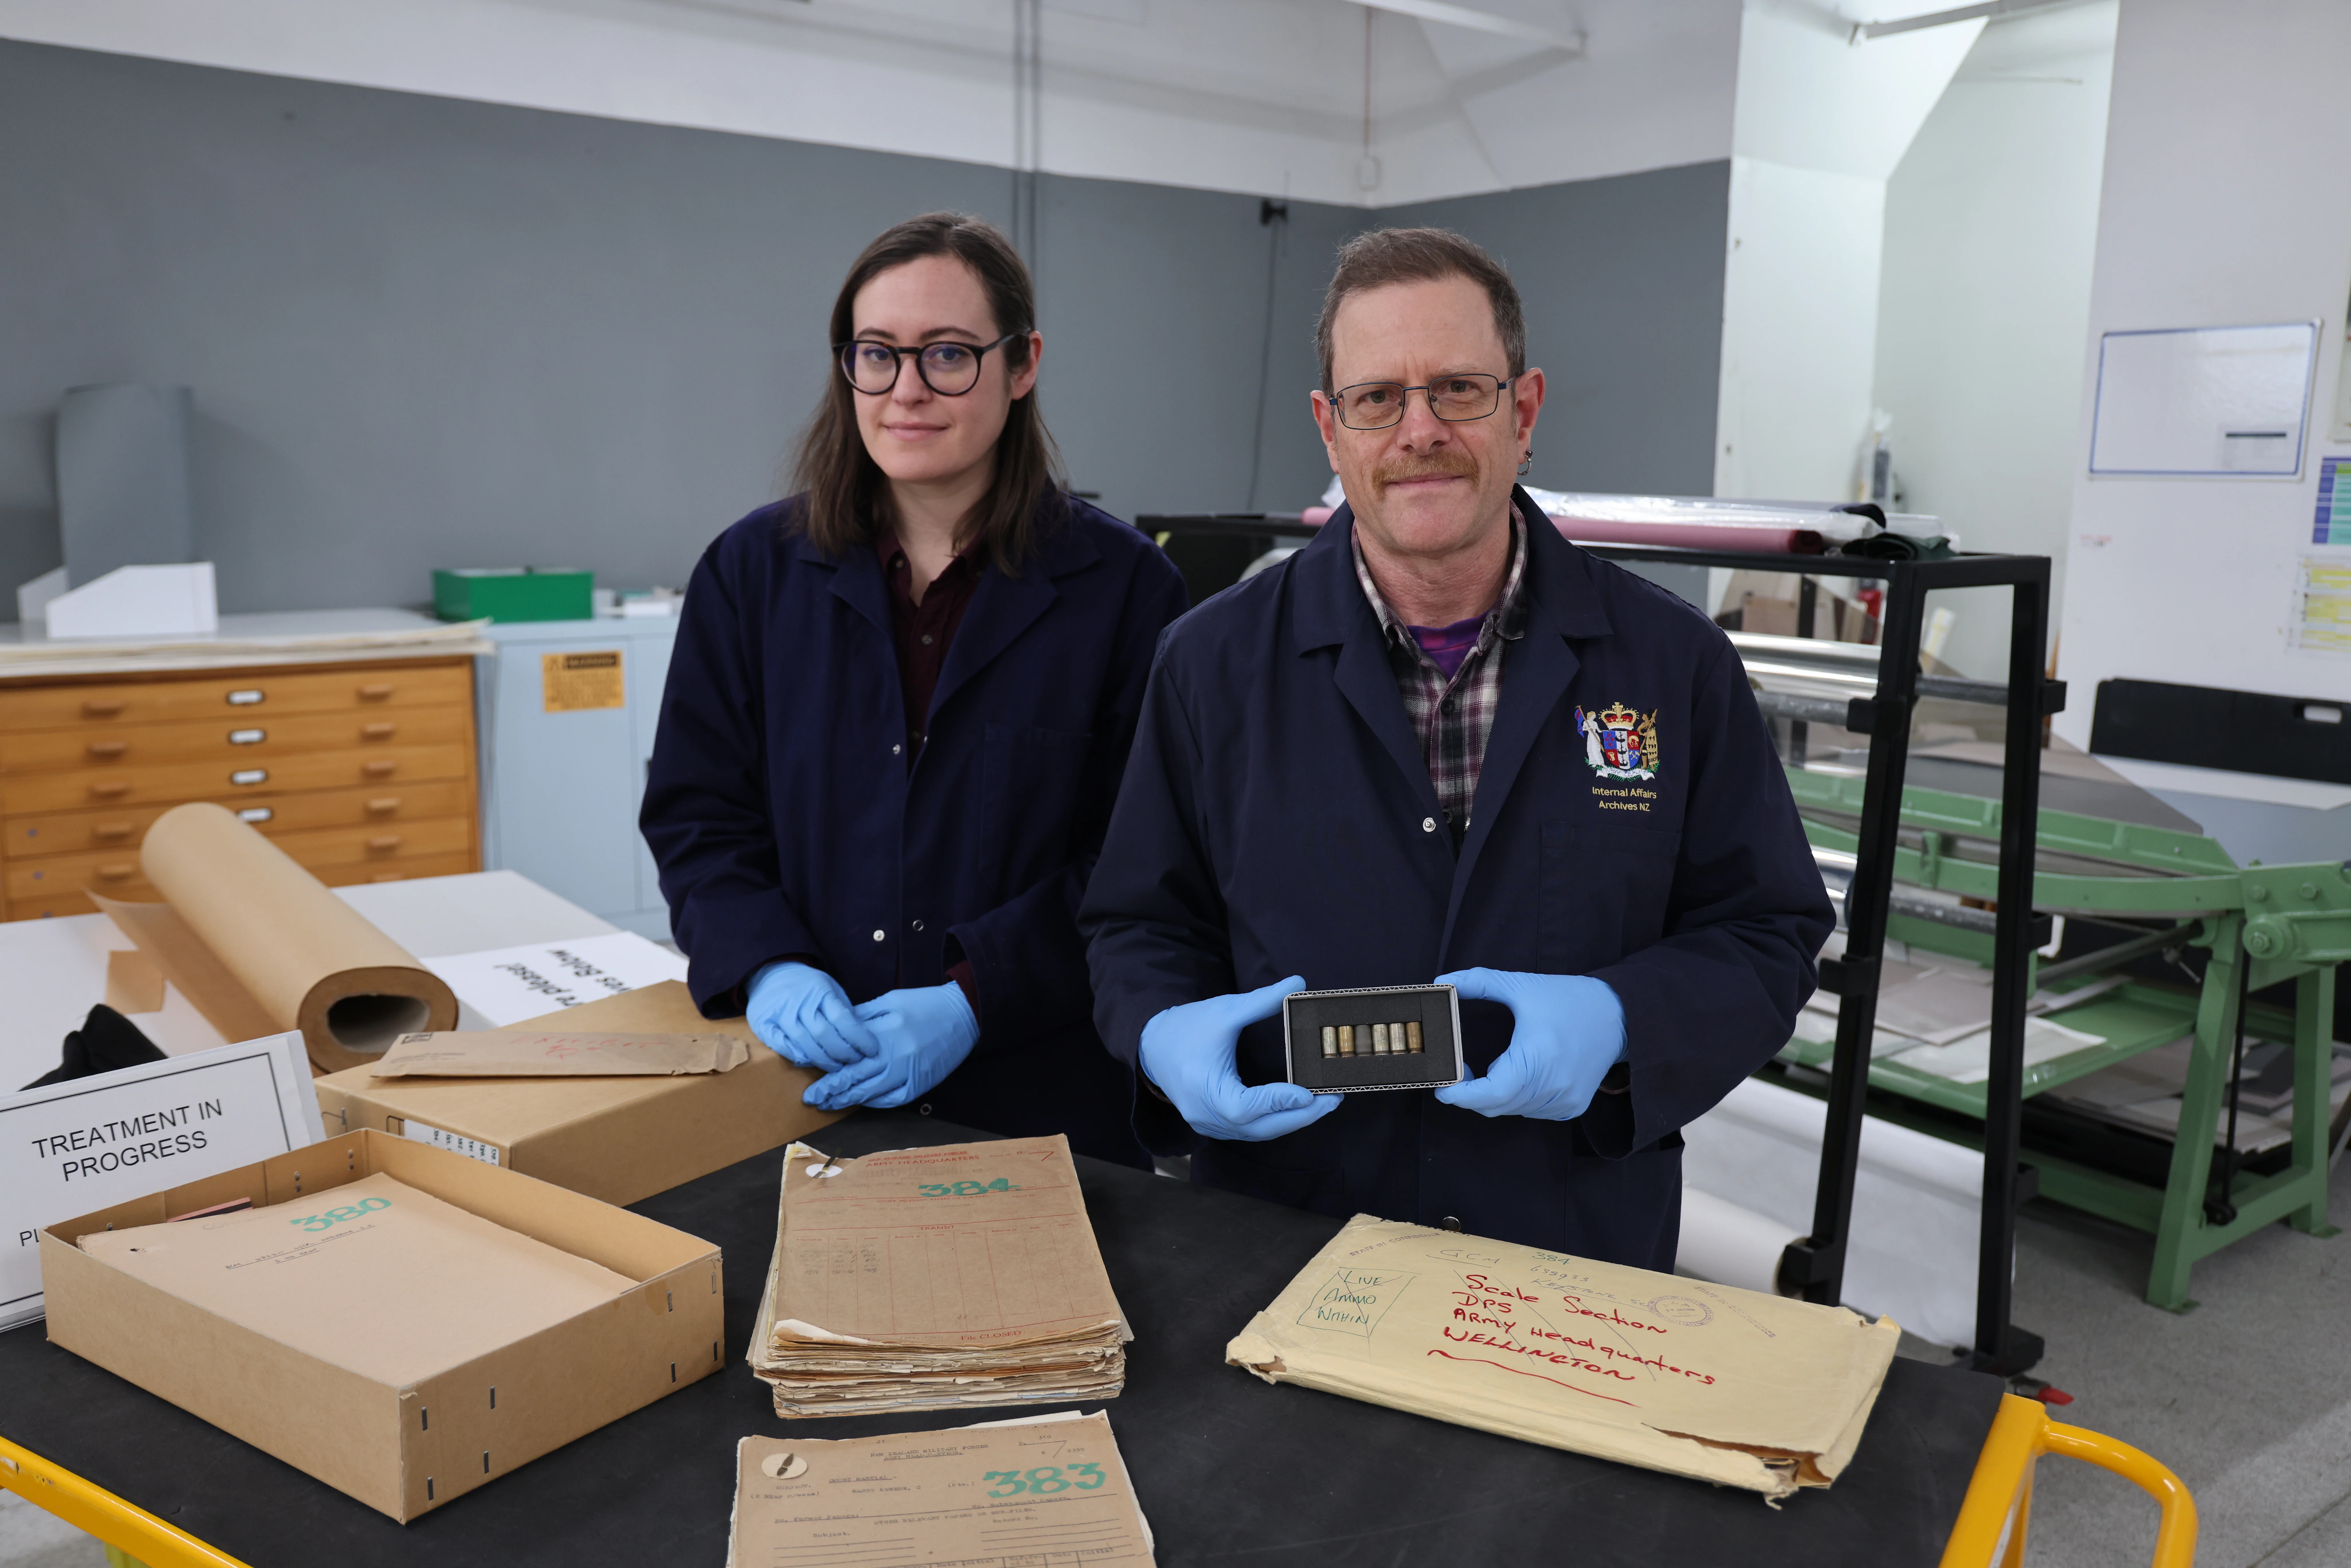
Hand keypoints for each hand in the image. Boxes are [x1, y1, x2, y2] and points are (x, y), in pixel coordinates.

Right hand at [746, 961, 878, 1071]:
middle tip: (854, 1062)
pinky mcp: (763, 1022)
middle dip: (843, 1053)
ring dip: (823, 1060)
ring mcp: (780, 1012)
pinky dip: (796, 1056)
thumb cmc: (808, 986)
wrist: (772, 973)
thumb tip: (863, 1035)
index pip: (843, 1019)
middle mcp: (800, 1001)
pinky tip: (808, 1062)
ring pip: (803, 1043)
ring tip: (836, 1067)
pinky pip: (781, 1045)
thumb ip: (844, 1010)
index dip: (859, 1038)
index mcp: (821, 991)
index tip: (871, 1051)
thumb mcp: (830, 988)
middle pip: (824, 1034)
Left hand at [804, 983, 980, 1110]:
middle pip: (857, 1081)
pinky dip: (877, 1103)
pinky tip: (863, 1102)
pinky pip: (894, 1100)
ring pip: (873, 1094)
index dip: (828, 1075)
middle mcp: (897, 1058)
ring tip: (830, 1104)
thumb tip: (836, 1030)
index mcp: (885, 1036)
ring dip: (849, 1101)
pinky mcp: (922, 1084)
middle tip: (812, 1100)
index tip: (812, 1082)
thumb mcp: (890, 1001)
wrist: (964, 1015)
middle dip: (831, 1093)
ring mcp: (910, 1074)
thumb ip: (862, 1017)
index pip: (849, 1062)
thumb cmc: (924, 1004)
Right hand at [1139, 975, 1339, 1141]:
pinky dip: (1274, 1122)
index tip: (1308, 1093)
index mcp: (1203, 1088)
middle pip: (1258, 1128)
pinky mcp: (1212, 1124)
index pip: (1245, 1107)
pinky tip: (1297, 1109)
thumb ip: (1261, 1000)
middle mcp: (1204, 1114)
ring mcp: (1207, 1124)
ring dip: (1290, 1121)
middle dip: (1298, 1116)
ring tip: (1323, 1104)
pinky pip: (1249, 1131)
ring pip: (1256, 1133)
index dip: (1278, 1102)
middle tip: (1332, 1100)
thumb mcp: (1224, 1011)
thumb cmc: (1186, 1028)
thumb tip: (1298, 982)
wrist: (1151, 1045)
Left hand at [1431, 968, 1626, 1120]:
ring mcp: (1565, 1100)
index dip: (1462, 1095)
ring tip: (1489, 1070)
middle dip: (1470, 1094)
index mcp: (1538, 1056)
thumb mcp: (1521, 985)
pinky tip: (1518, 1077)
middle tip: (1458, 1074)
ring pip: (1512, 1111)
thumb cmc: (1568, 999)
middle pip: (1496, 1105)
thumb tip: (1442, 982)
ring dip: (1494, 1097)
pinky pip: (1531, 1112)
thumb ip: (1479, 982)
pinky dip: (1517, 1100)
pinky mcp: (1573, 1107)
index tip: (1443, 1086)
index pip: (1491, 1093)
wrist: (1618, 1015)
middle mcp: (1554, 1085)